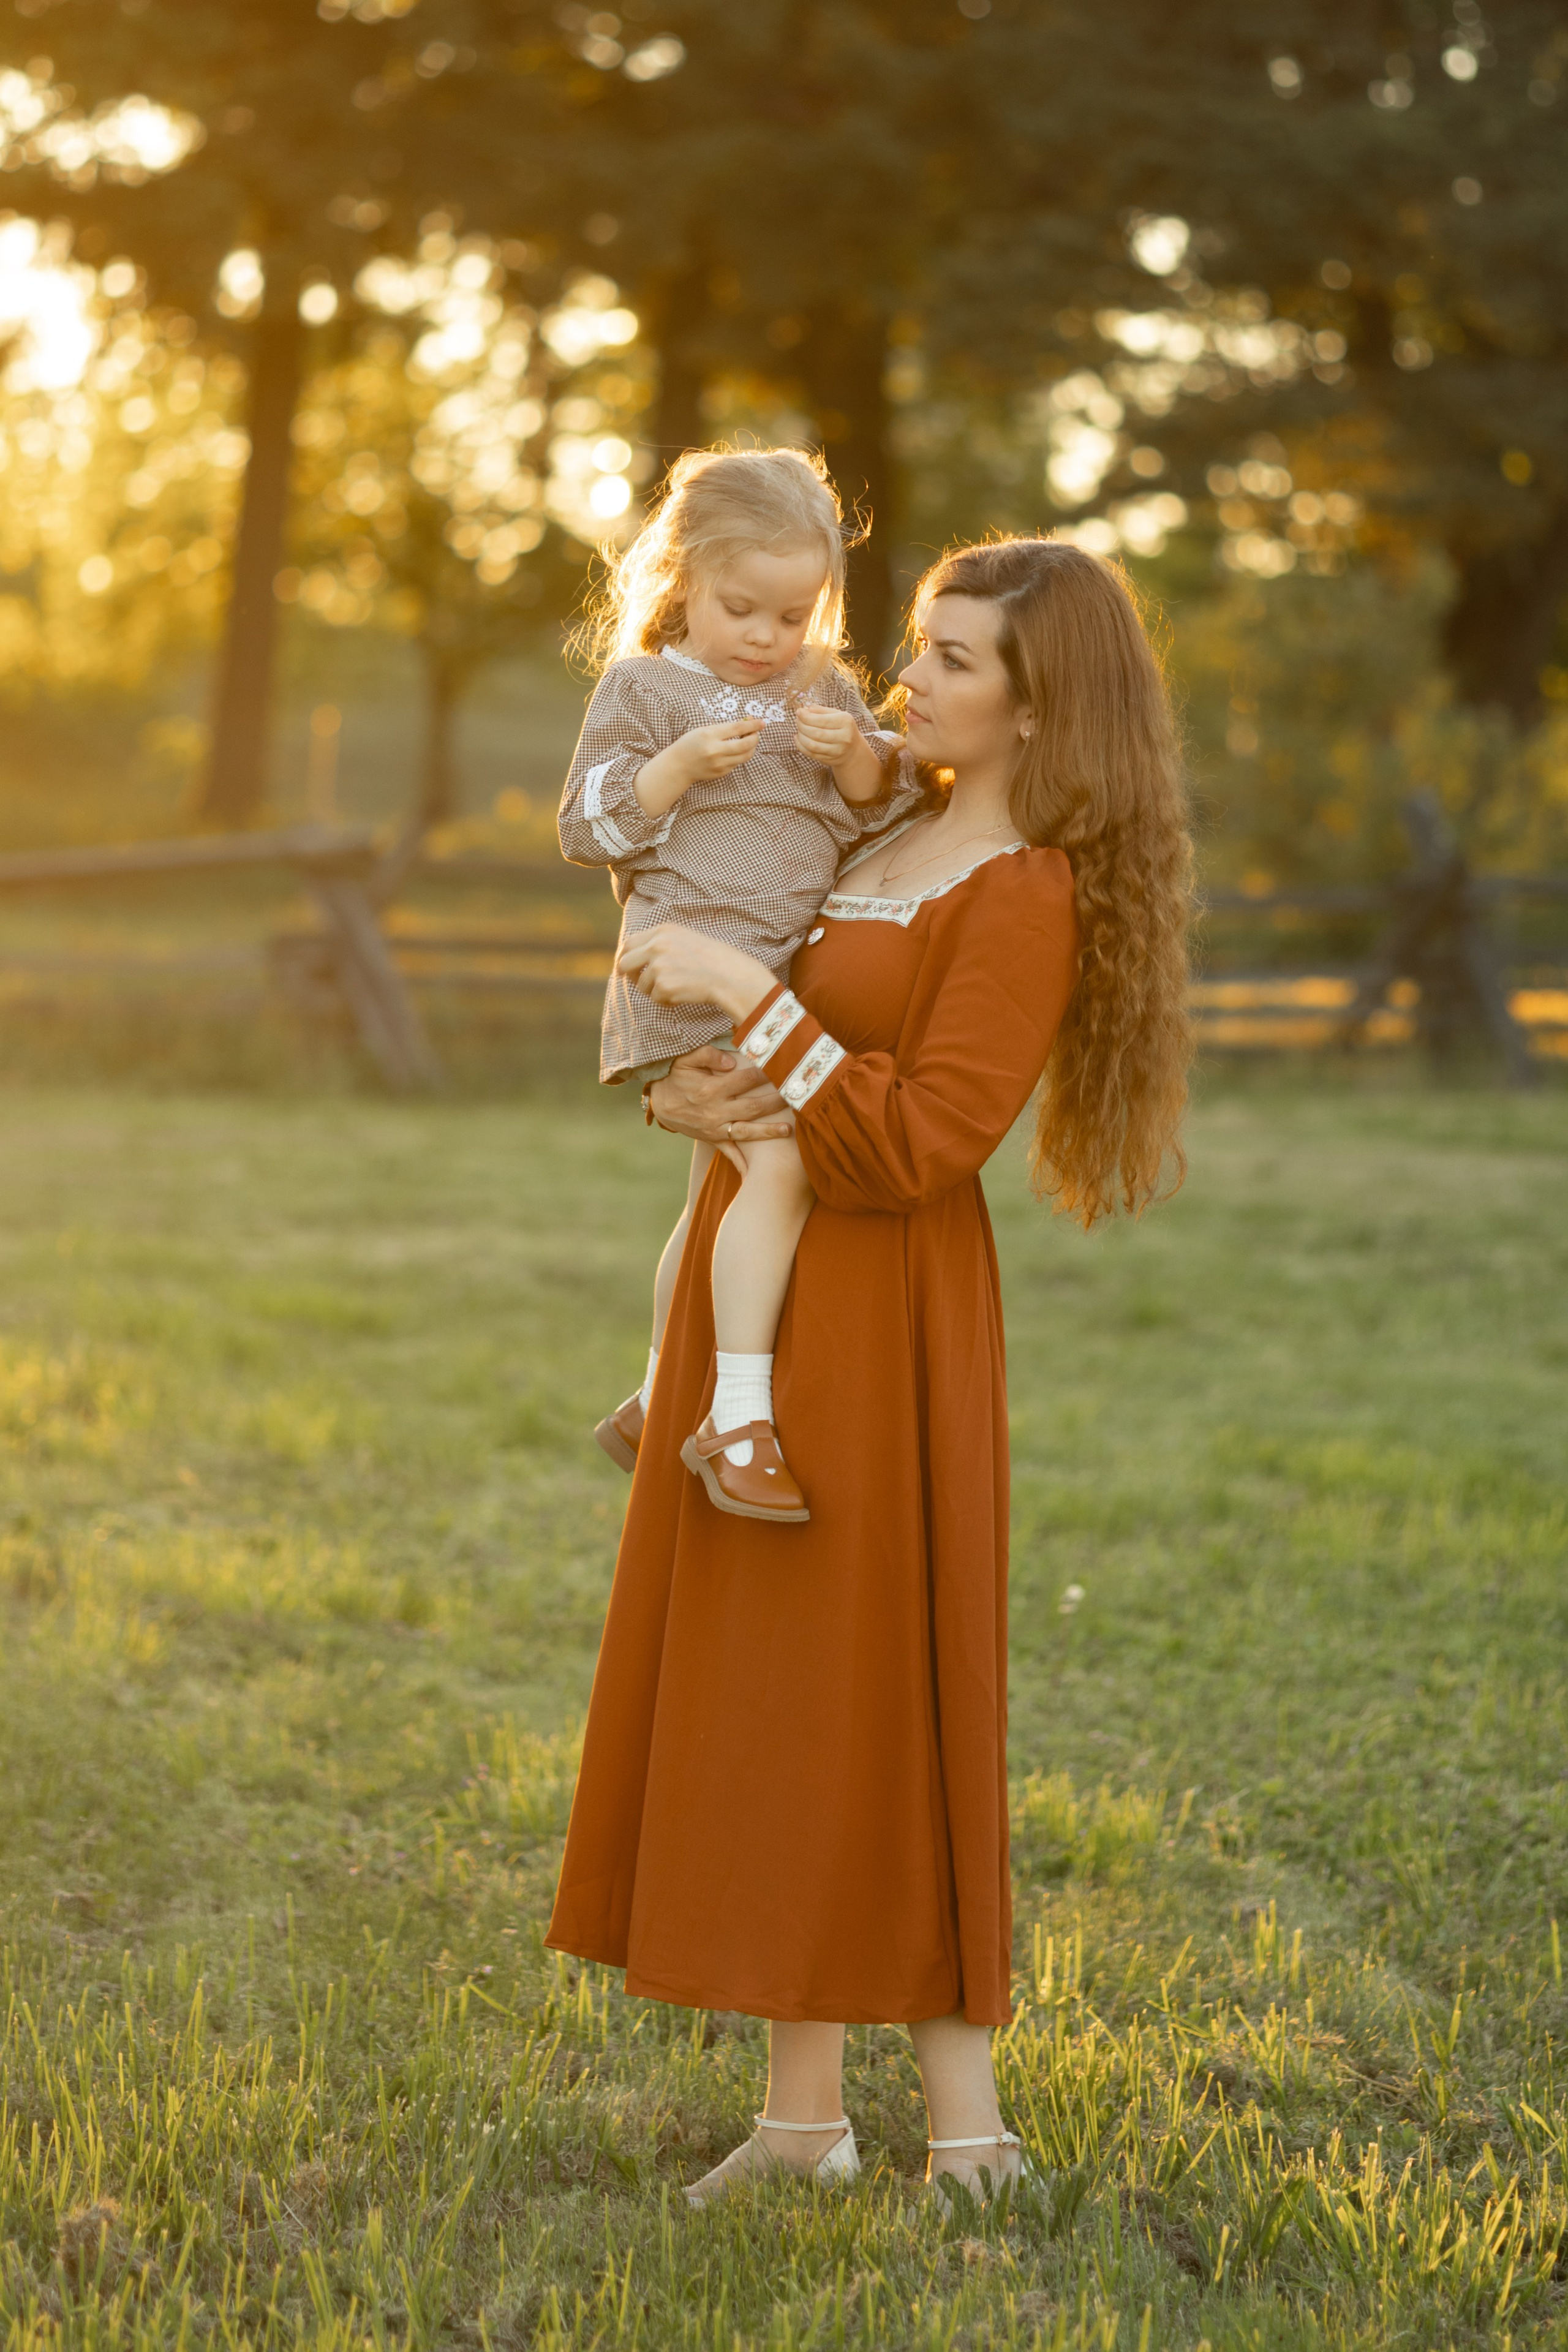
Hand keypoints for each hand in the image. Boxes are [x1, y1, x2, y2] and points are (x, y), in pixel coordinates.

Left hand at [617, 922, 776, 1021]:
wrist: (731, 976)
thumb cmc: (714, 959)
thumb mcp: (685, 939)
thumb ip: (661, 943)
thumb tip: (636, 956)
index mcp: (662, 930)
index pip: (629, 943)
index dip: (625, 957)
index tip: (627, 968)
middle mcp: (657, 945)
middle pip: (624, 963)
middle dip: (631, 976)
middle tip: (641, 983)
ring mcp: (658, 966)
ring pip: (642, 986)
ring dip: (655, 991)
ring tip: (679, 987)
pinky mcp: (663, 986)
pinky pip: (655, 999)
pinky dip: (667, 1001)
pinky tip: (684, 994)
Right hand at [633, 717, 764, 818]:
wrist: (679, 765)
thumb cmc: (691, 743)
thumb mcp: (705, 730)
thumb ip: (725, 728)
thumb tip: (747, 723)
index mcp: (710, 735)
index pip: (738, 728)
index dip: (753, 725)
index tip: (762, 722)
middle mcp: (716, 751)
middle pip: (746, 743)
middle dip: (755, 737)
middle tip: (757, 732)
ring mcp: (719, 764)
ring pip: (746, 755)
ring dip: (752, 747)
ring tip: (750, 740)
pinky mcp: (722, 773)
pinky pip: (738, 763)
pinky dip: (742, 755)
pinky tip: (738, 749)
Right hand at [650, 1045, 791, 1149]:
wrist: (660, 1102)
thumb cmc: (676, 1076)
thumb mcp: (686, 1059)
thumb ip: (707, 1054)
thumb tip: (731, 1061)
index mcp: (711, 1089)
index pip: (745, 1080)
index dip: (764, 1073)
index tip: (781, 1068)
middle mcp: (715, 1111)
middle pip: (752, 1107)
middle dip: (775, 1102)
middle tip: (796, 1096)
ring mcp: (715, 1128)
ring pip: (746, 1132)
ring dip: (768, 1132)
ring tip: (789, 1130)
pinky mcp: (713, 1138)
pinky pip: (730, 1153)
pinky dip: (742, 1163)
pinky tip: (757, 1172)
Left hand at [793, 703, 859, 765]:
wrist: (853, 749)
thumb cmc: (842, 727)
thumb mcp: (836, 714)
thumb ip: (821, 711)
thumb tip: (805, 710)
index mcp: (845, 722)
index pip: (822, 720)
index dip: (806, 717)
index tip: (798, 712)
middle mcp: (844, 737)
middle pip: (816, 733)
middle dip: (802, 726)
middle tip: (797, 720)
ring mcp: (837, 751)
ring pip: (812, 745)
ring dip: (801, 737)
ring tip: (798, 730)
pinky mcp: (831, 760)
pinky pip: (811, 754)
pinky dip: (801, 746)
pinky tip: (798, 739)